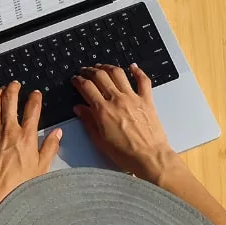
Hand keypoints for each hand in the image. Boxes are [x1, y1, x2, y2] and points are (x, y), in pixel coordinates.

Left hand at [0, 81, 61, 212]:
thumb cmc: (18, 185)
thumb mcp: (42, 167)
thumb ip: (50, 147)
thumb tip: (57, 134)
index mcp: (26, 136)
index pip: (33, 109)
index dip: (35, 98)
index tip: (36, 94)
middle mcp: (8, 130)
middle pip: (10, 100)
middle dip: (13, 88)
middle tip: (16, 84)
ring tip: (0, 89)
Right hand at [72, 64, 176, 180]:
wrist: (149, 157)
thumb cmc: (125, 153)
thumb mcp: (100, 140)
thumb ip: (88, 121)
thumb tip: (79, 108)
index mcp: (103, 111)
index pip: (87, 87)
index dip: (79, 80)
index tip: (76, 79)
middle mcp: (117, 100)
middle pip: (100, 76)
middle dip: (90, 71)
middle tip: (86, 71)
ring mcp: (133, 98)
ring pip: (118, 73)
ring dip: (108, 67)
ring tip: (102, 67)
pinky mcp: (146, 100)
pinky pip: (143, 80)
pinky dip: (137, 71)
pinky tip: (133, 67)